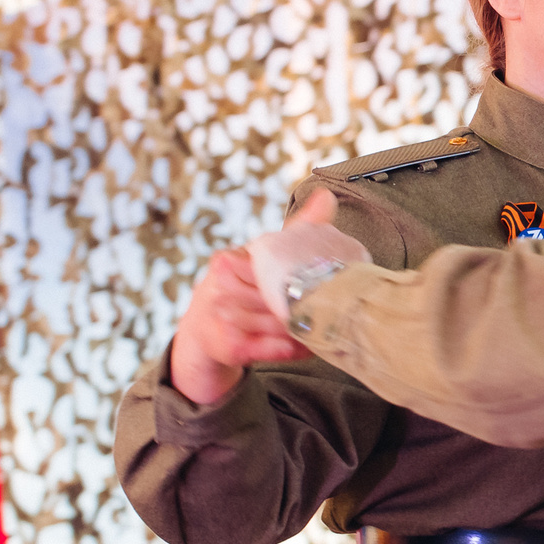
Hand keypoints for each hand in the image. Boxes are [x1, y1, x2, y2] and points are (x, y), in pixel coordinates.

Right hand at [167, 192, 371, 402]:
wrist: (207, 333)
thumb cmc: (244, 290)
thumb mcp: (264, 259)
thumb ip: (297, 229)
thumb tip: (327, 195)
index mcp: (228, 260)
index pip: (275, 268)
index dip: (303, 279)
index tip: (324, 282)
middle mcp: (219, 286)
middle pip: (279, 296)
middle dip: (309, 304)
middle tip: (335, 306)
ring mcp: (221, 317)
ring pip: (279, 323)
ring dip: (306, 328)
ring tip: (326, 326)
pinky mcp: (227, 346)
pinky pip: (272, 348)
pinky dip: (294, 348)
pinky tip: (308, 345)